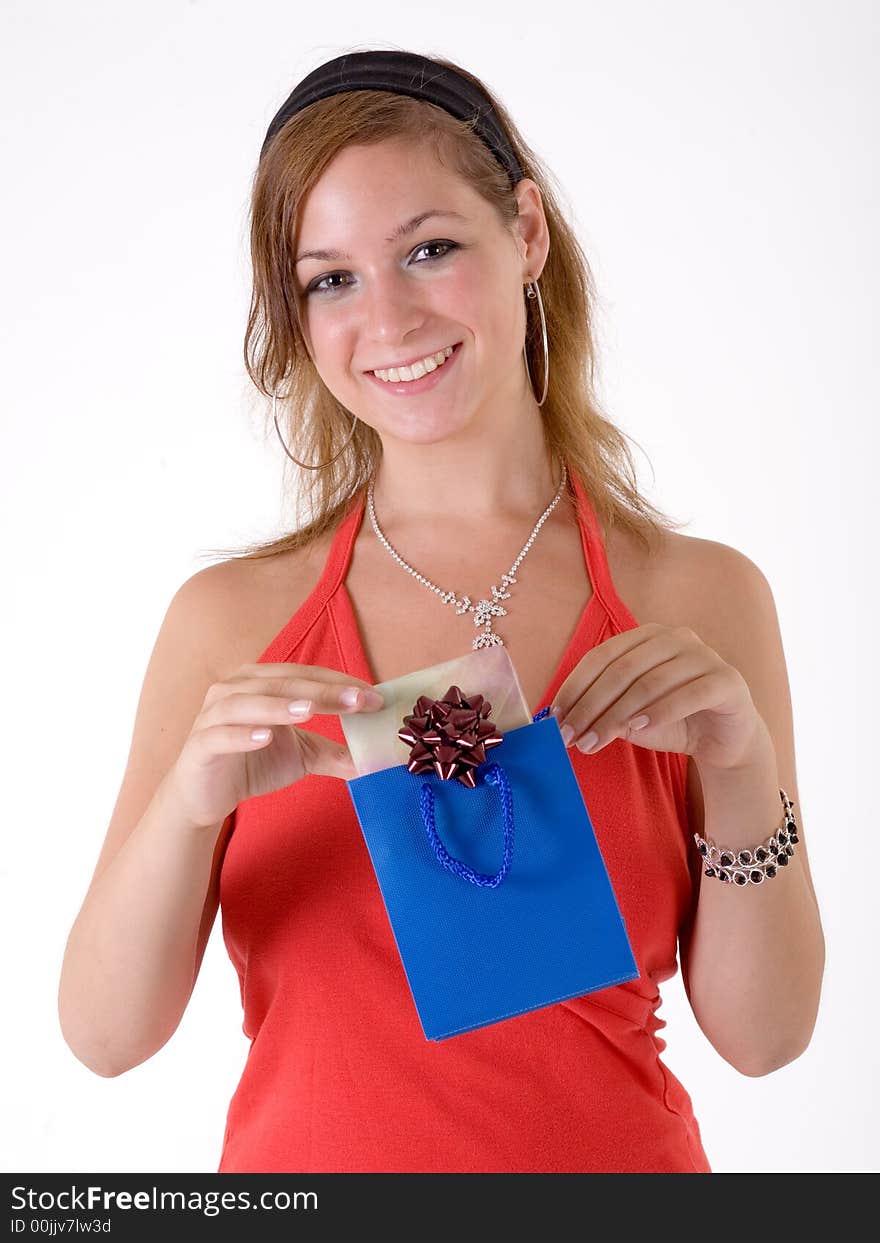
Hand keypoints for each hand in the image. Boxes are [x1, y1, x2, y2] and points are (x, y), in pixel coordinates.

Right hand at [167, 663, 383, 828]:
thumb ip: (334, 753)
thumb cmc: (251, 763)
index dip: (340, 684)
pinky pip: (219, 735)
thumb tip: (373, 759)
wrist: (204, 797)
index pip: (305, 676)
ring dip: (280, 705)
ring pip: (247, 702)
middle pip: (281, 683)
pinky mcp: (199, 745)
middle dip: (322, 691)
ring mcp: (213, 715)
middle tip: (356, 701)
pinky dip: (242, 734)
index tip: (374, 698)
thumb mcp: (301, 756)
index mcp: (260, 682)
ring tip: (311, 710)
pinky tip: (265, 737)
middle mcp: (234, 689)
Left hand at [549, 623, 762, 771]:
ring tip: (595, 742)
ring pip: (650, 682)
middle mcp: (676, 638)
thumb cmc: (670, 721)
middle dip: (591, 706)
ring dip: (617, 715)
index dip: (575, 687)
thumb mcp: (629, 716)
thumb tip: (562, 722)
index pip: (602, 656)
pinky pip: (688, 694)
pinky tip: (638, 729)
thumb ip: (603, 711)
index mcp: (647, 636)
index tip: (555, 718)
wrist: (723, 739)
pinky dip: (659, 712)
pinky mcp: (727, 681)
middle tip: (571, 737)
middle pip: (622, 669)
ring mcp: (704, 656)